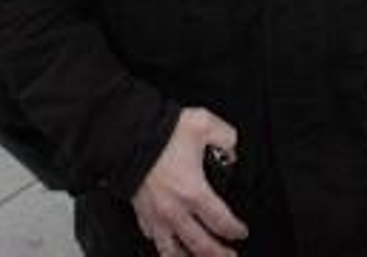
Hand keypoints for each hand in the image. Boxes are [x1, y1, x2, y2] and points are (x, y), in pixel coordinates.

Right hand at [132, 108, 247, 256]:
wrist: (126, 135)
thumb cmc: (160, 133)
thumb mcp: (203, 124)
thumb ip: (225, 137)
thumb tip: (231, 150)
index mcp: (193, 192)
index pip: (221, 222)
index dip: (235, 230)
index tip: (240, 232)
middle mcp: (174, 209)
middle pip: (200, 244)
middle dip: (218, 254)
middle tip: (228, 256)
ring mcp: (155, 214)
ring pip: (172, 249)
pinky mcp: (139, 211)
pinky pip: (151, 236)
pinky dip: (161, 244)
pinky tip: (166, 244)